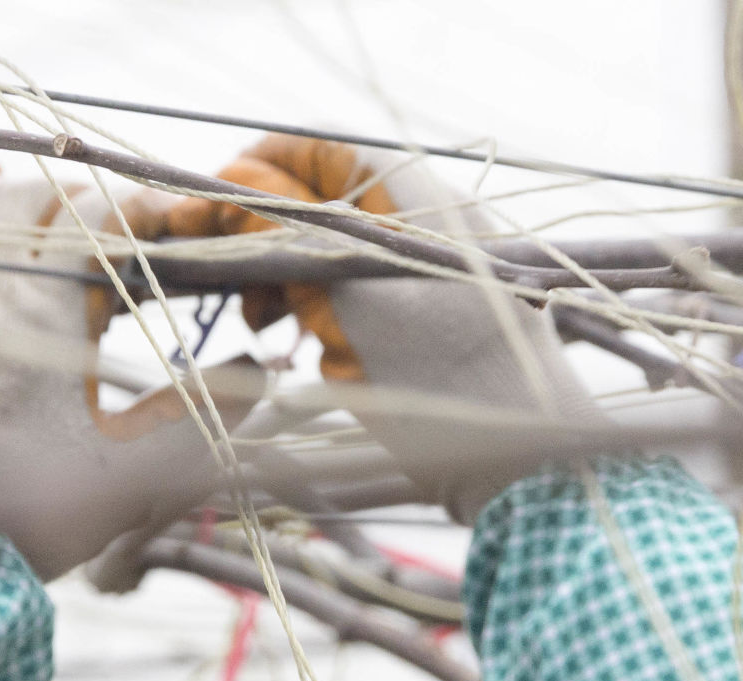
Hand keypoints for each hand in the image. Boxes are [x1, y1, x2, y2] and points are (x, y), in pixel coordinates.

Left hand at [0, 160, 261, 579]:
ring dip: (20, 194)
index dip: (138, 216)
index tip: (160, 234)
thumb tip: (258, 377)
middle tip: (111, 232)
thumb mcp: (125, 476)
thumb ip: (193, 421)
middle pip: (40, 196)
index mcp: (47, 306)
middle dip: (83, 202)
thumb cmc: (18, 511)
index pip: (100, 220)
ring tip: (48, 216)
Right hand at [161, 137, 601, 521]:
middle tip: (243, 296)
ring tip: (273, 331)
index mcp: (422, 201)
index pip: (328, 150)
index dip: (264, 169)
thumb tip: (235, 195)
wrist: (528, 468)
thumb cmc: (444, 388)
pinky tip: (313, 354)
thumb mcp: (350, 308)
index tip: (214, 209)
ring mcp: (446, 270)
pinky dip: (332, 315)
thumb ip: (290, 241)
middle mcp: (438, 223)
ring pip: (346, 252)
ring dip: (297, 283)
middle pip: (333, 202)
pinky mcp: (448, 317)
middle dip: (273, 239)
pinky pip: (372, 294)